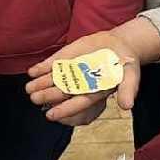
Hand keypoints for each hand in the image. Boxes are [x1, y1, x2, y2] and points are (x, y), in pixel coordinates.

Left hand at [26, 28, 142, 126]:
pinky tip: (32, 72)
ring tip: (29, 88)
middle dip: (47, 96)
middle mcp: (79, 84)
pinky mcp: (65, 59)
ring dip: (40, 84)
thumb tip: (127, 106)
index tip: (50, 115)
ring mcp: (70, 71)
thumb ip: (127, 90)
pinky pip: (51, 64)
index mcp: (93, 92)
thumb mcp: (130, 75)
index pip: (77, 103)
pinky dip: (41, 68)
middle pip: (61, 92)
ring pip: (53, 80)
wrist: (119, 44)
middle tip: (35, 98)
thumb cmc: (125, 63)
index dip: (64, 110)